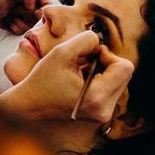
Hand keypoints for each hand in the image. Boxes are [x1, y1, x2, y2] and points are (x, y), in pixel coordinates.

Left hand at [0, 0, 49, 33]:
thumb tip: (33, 6)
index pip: (50, 6)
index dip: (44, 12)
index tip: (35, 13)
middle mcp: (36, 7)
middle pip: (45, 19)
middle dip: (33, 20)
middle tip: (23, 16)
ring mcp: (31, 19)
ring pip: (35, 28)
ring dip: (23, 24)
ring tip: (14, 18)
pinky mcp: (24, 27)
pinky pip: (25, 32)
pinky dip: (17, 28)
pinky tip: (12, 23)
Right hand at [0, 31, 133, 122]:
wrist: (30, 104)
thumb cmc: (42, 79)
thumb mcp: (62, 52)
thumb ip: (87, 40)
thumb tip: (101, 44)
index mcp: (97, 96)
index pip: (124, 68)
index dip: (108, 55)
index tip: (89, 55)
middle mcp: (104, 110)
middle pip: (125, 75)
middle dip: (106, 63)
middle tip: (84, 61)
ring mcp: (103, 114)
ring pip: (119, 81)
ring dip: (103, 71)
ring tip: (80, 71)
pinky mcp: (100, 114)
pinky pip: (111, 90)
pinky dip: (99, 80)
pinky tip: (81, 80)